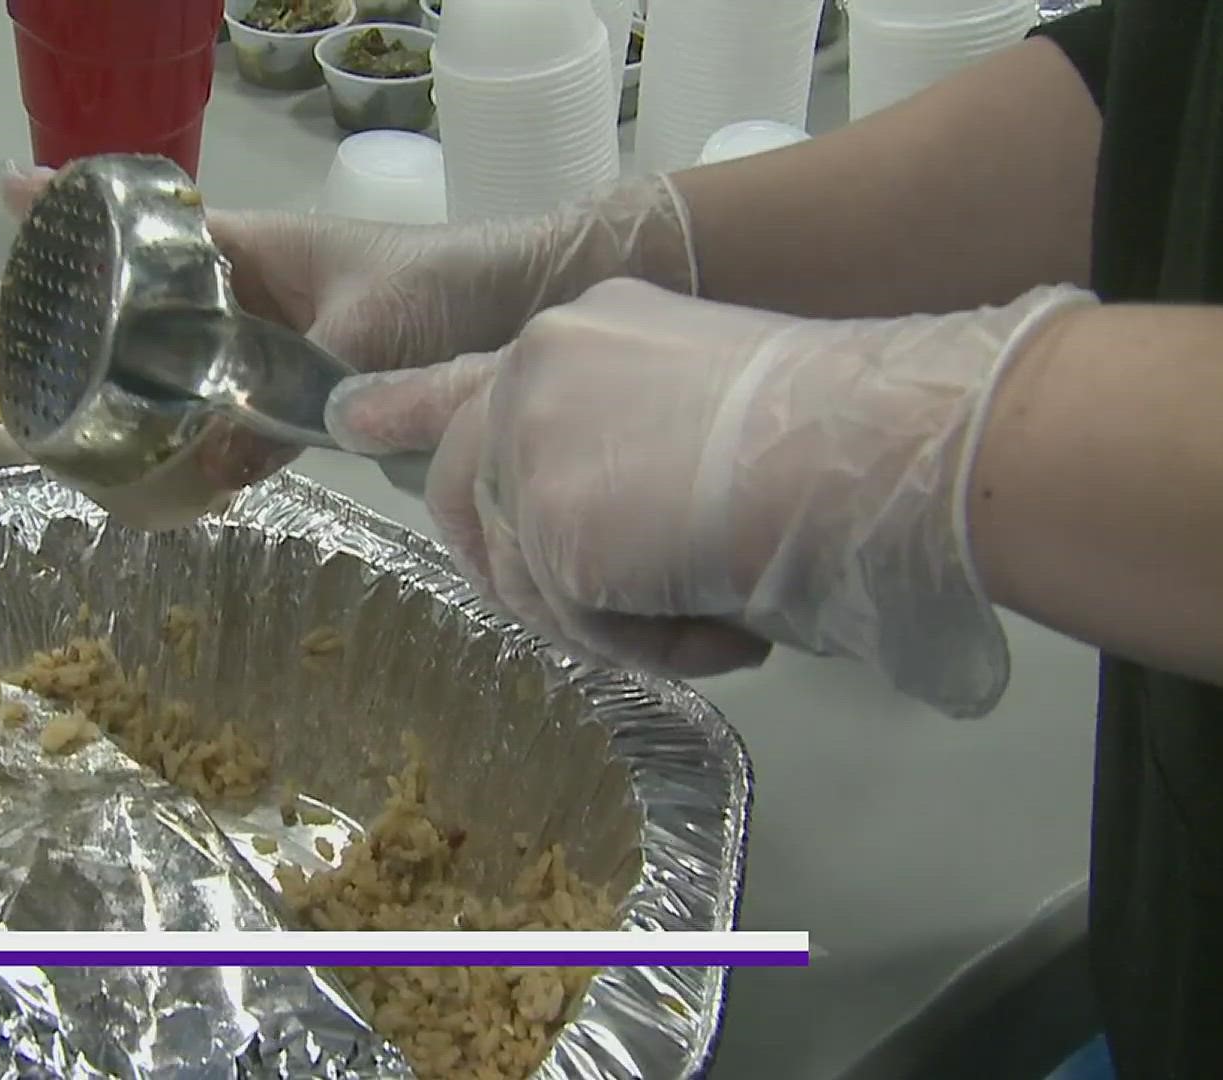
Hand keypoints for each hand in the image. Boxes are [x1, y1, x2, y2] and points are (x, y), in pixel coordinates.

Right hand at [0, 161, 696, 487]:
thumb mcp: (363, 335)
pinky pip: (247, 421)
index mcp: (265, 249)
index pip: (158, 224)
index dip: (83, 211)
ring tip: (87, 431)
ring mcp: (288, 346)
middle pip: (160, 307)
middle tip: (33, 353)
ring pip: (198, 370)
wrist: (533, 312)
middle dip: (100, 328)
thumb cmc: (450, 289)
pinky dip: (218, 450)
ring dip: (155, 400)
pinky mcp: (318, 396)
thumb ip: (291, 395)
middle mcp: (264, 294)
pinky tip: (185, 488)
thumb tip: (213, 461)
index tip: (9, 192)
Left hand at [326, 279, 1094, 716]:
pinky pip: (573, 623)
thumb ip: (617, 435)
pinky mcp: (542, 521)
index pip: (459, 378)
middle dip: (545, 578)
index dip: (403, 408)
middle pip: (467, 503)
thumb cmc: (830, 431)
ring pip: (524, 577)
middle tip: (644, 608)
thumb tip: (580, 521)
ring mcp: (526, 443)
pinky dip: (651, 646)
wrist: (873, 443)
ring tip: (718, 603)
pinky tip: (722, 619)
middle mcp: (530, 373)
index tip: (349, 417)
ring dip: (620, 619)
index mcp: (574, 334)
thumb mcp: (698, 405)